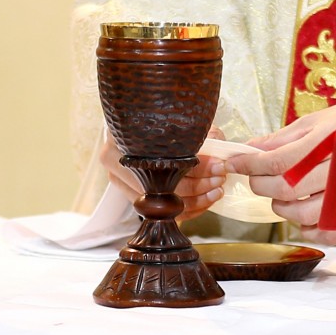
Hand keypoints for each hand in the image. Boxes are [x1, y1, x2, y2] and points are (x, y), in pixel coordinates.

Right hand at [99, 126, 226, 220]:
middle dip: (199, 185)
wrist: (142, 126)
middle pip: (164, 186)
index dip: (198, 166)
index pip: (168, 161)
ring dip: (196, 201)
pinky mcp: (132, 197)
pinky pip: (162, 213)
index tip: (219, 165)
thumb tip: (219, 156)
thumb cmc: (162, 122)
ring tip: (216, 190)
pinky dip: (187, 210)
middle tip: (220, 179)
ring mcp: (121, 182)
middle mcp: (116, 162)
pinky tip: (205, 201)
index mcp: (125, 139)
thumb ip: (201, 134)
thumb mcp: (181, 121)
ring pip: (163, 204)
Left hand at [224, 104, 335, 244]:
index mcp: (327, 142)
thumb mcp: (318, 122)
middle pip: (286, 189)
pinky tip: (304, 216)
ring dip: (282, 209)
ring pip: (304, 215)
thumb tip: (251, 148)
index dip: (249, 164)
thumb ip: (283, 138)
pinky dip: (309, 230)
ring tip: (280, 197)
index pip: (277, 160)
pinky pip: (327, 233)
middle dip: (261, 185)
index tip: (234, 163)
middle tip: (256, 178)